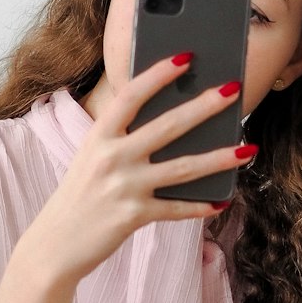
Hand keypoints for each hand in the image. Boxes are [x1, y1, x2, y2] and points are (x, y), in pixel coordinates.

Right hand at [18, 54, 252, 285]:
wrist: (54, 244)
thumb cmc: (79, 196)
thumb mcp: (93, 159)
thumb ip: (124, 141)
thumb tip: (176, 128)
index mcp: (99, 136)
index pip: (131, 96)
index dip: (158, 74)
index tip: (185, 57)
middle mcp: (111, 157)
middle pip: (168, 126)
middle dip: (205, 106)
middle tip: (234, 89)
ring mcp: (124, 187)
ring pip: (183, 168)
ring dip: (219, 158)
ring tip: (247, 149)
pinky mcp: (133, 216)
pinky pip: (176, 209)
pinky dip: (201, 207)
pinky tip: (223, 201)